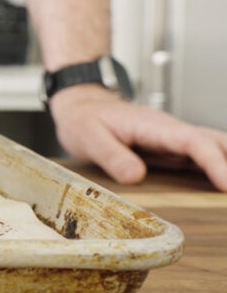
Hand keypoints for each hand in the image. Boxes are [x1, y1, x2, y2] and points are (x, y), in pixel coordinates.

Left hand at [48, 84, 226, 190]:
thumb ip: (112, 156)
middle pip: (215, 142)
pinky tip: (223, 185)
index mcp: (153, 126)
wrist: (81, 107)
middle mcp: (170, 131)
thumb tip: (136, 176)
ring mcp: (173, 140)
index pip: (193, 142)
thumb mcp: (89, 138)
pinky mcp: (171, 150)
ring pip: (214, 147)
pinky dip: (219, 168)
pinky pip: (202, 157)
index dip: (214, 163)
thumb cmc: (84, 120)